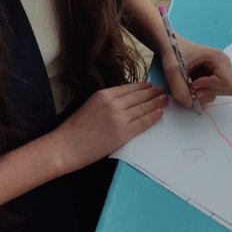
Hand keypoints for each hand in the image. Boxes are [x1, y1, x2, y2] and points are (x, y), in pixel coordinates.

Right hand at [48, 82, 167, 174]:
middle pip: (139, 96)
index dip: (143, 86)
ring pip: (143, 108)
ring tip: (165, 100)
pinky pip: (143, 122)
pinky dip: (153, 117)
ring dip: (157, 103)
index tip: (152, 85)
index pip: (130, 88)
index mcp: (104, 94)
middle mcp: (113, 103)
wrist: (65, 147)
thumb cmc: (74, 129)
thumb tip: (125, 101)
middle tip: (164, 90)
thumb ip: (107, 101)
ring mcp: (119, 118)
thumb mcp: (90, 105)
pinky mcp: (123, 133)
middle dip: (153, 93)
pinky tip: (160, 113)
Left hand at [161, 38, 231, 107]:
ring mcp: (222, 69)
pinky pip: (218, 90)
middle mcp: (224, 64)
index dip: (209, 87)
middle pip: (231, 88)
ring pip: (225, 91)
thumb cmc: (173, 51)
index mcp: (218, 58)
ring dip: (207, 93)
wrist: (170, 43)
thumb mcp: (172, 69)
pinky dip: (206, 91)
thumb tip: (189, 103)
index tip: (193, 84)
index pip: (226, 83)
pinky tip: (194, 83)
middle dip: (212, 92)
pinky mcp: (216, 74)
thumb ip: (179, 88)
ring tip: (191, 85)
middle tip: (194, 88)